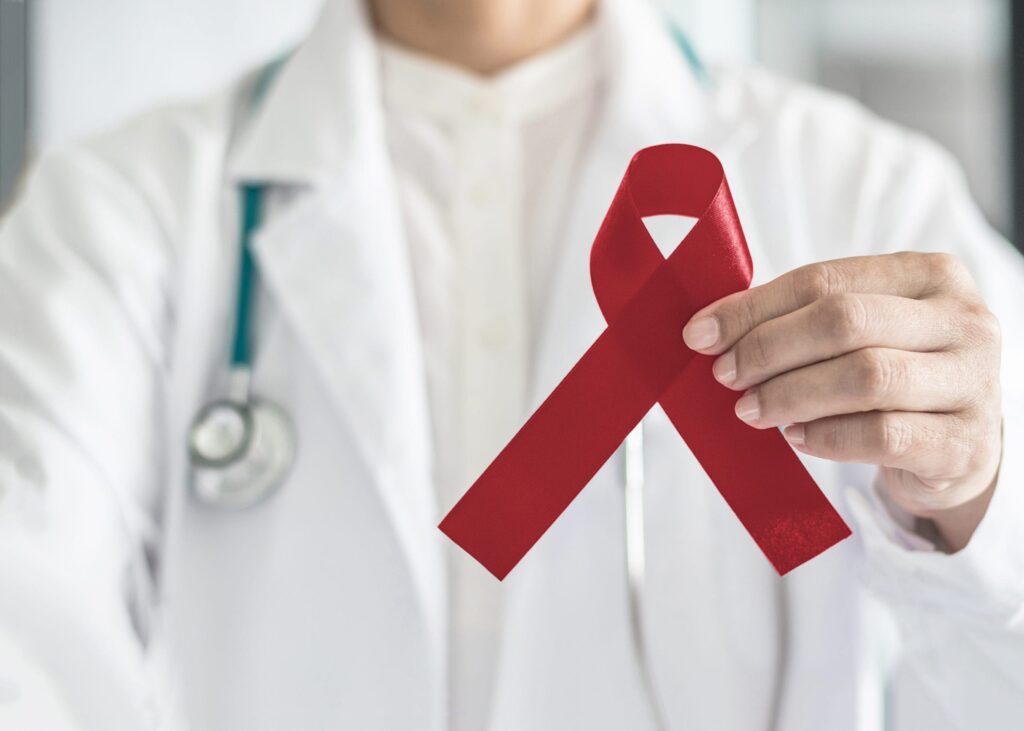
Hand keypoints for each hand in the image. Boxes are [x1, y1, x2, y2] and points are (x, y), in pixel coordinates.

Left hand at [682, 253, 1002, 551]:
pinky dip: (828, 437)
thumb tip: (710, 329)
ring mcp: (972, 382)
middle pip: (845, 322)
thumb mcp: (863, 332)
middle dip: (769, 349)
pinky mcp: (964, 444)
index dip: (754, 308)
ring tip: (752, 410)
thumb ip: (800, 319)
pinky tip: (797, 438)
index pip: (825, 280)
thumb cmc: (895, 375)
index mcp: (929, 274)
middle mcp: (962, 320)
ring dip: (791, 394)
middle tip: (726, 375)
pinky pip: (883, 435)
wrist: (960, 447)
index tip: (701, 334)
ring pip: (866, 377)